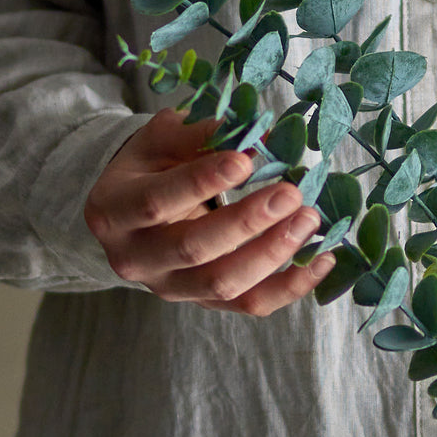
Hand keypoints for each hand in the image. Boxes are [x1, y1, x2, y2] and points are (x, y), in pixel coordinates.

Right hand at [84, 108, 334, 313]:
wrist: (138, 210)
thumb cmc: (153, 166)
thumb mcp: (162, 139)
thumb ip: (201, 133)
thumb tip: (258, 134)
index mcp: (114, 210)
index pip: (156, 201)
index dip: (202, 182)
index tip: (246, 160)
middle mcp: (134, 258)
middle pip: (193, 248)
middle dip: (247, 222)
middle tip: (291, 193)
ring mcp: (169, 287)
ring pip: (223, 284)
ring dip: (273, 254)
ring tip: (310, 220)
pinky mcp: (203, 302)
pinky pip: (250, 304)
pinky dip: (291, 285)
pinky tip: (323, 258)